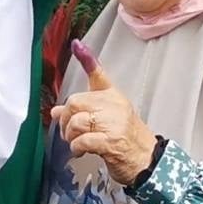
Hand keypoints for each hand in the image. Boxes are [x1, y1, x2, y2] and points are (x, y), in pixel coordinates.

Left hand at [49, 40, 156, 184]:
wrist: (147, 159)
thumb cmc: (126, 139)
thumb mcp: (107, 119)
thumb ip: (82, 112)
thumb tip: (55, 111)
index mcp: (113, 96)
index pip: (98, 74)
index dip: (87, 58)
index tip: (77, 44)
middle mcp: (113, 106)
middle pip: (75, 102)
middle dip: (66, 119)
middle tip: (68, 131)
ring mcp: (113, 123)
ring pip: (76, 121)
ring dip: (70, 136)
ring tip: (76, 142)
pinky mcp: (110, 141)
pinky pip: (82, 140)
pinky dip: (76, 147)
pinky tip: (80, 151)